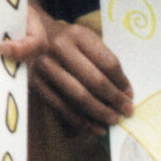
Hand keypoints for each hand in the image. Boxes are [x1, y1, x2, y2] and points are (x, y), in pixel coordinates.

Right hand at [0, 0, 132, 133]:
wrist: (30, 33)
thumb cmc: (67, 40)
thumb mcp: (85, 38)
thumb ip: (102, 60)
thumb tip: (124, 92)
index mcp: (78, 35)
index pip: (108, 63)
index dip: (122, 82)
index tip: (130, 95)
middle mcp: (59, 48)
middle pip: (95, 81)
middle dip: (114, 100)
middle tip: (127, 112)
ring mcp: (45, 67)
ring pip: (79, 96)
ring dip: (100, 113)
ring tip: (114, 120)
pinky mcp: (36, 84)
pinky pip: (62, 107)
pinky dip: (81, 121)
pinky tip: (96, 128)